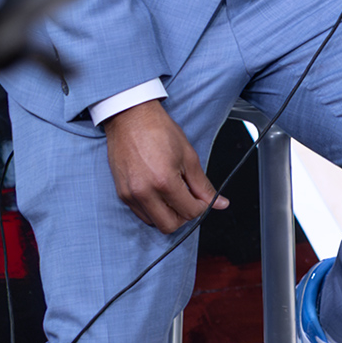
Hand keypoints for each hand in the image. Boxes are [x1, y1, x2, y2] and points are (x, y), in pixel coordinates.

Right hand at [104, 100, 223, 233]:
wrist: (130, 117)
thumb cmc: (158, 130)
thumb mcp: (188, 156)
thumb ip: (202, 184)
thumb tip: (219, 202)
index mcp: (164, 181)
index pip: (189, 212)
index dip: (201, 207)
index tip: (201, 200)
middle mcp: (145, 191)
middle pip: (170, 225)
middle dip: (184, 216)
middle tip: (189, 201)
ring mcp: (130, 194)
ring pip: (154, 222)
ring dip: (167, 215)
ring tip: (173, 195)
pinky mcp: (122, 193)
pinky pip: (140, 213)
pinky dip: (153, 210)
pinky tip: (159, 194)